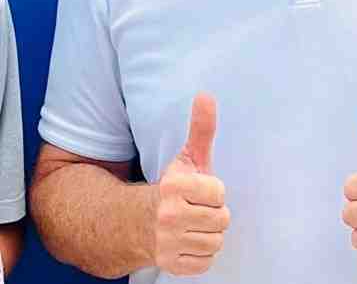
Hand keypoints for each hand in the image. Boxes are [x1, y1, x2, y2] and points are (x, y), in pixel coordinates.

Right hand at [153, 94, 228, 275]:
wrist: (132, 223)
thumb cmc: (171, 188)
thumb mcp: (186, 158)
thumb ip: (201, 129)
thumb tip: (206, 95)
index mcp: (174, 187)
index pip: (219, 192)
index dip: (213, 191)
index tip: (199, 190)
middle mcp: (168, 216)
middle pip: (222, 219)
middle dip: (213, 214)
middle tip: (198, 210)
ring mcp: (166, 243)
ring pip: (215, 242)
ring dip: (208, 235)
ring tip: (193, 225)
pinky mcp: (168, 265)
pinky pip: (205, 263)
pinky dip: (200, 255)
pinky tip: (188, 242)